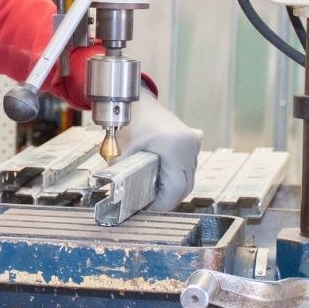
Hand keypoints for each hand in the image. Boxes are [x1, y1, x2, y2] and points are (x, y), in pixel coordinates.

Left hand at [117, 91, 201, 210]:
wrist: (138, 100)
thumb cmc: (130, 120)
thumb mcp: (123, 148)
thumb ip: (119, 172)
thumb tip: (113, 196)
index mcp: (175, 148)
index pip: (175, 188)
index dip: (162, 203)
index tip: (147, 208)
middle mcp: (190, 146)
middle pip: (185, 186)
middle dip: (167, 199)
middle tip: (148, 204)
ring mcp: (194, 144)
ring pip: (189, 178)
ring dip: (173, 189)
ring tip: (153, 193)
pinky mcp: (193, 142)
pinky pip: (189, 167)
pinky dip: (178, 176)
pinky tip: (161, 179)